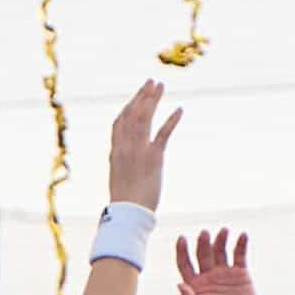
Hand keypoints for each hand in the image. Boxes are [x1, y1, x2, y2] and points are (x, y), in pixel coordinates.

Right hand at [105, 79, 180, 208]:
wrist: (128, 212)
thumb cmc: (125, 203)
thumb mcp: (120, 180)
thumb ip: (122, 168)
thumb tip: (126, 170)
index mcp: (115, 151)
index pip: (119, 122)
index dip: (128, 107)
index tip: (137, 96)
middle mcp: (125, 146)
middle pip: (132, 113)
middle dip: (142, 96)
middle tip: (151, 82)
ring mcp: (138, 150)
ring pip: (144, 117)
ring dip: (153, 99)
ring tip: (160, 86)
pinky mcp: (153, 157)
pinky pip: (162, 133)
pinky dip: (171, 120)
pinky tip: (179, 109)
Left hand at [174, 228, 258, 294]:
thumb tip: (179, 284)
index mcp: (193, 285)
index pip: (184, 262)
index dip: (181, 250)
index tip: (182, 239)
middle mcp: (207, 276)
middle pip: (202, 253)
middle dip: (203, 243)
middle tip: (205, 234)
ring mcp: (224, 274)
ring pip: (220, 251)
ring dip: (221, 239)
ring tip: (224, 231)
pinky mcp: (240, 275)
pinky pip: (239, 255)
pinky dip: (240, 244)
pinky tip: (242, 235)